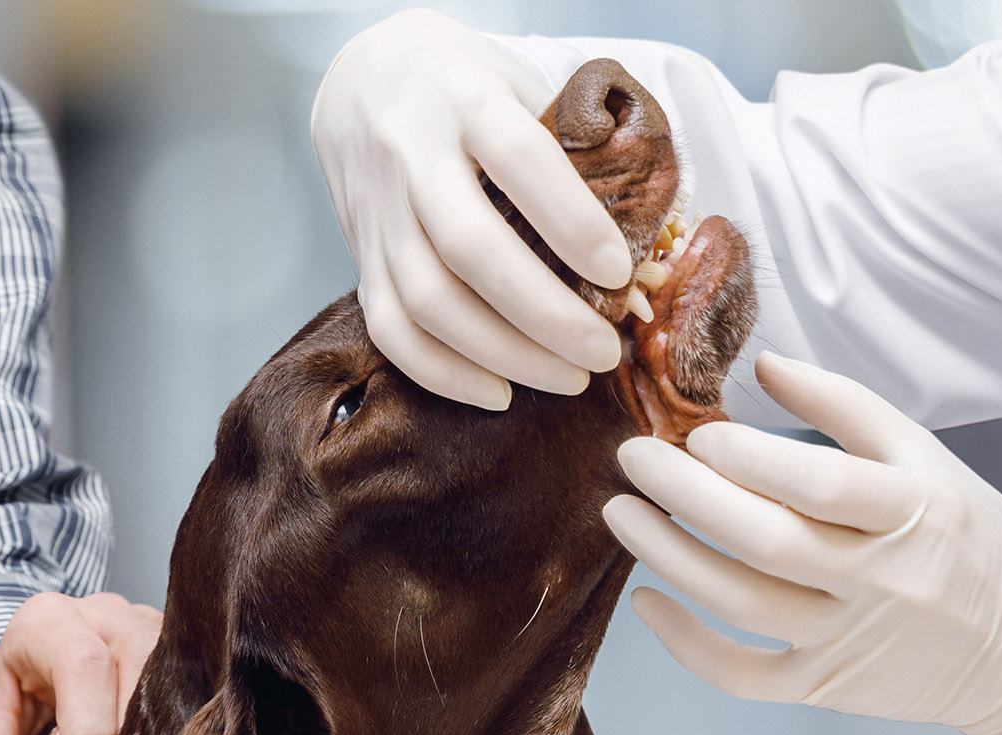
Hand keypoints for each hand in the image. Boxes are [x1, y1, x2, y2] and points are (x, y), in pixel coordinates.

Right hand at [311, 8, 631, 409]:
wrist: (361, 77)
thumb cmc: (464, 86)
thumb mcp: (519, 82)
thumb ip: (568, 143)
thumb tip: (640, 235)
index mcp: (465, 98)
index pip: (517, 157)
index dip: (571, 219)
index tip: (620, 271)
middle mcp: (410, 153)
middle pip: (469, 247)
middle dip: (544, 314)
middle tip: (604, 351)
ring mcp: (377, 208)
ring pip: (427, 299)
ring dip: (502, 353)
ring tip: (568, 377)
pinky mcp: (360, 253)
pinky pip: (389, 328)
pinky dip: (443, 372)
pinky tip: (498, 391)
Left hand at [602, 353, 1001, 734]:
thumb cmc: (977, 543)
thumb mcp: (932, 461)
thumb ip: (849, 410)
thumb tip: (762, 364)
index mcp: (919, 512)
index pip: (822, 484)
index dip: (751, 458)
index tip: (699, 433)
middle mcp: (885, 582)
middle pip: (767, 541)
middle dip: (686, 497)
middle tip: (634, 458)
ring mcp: (853, 641)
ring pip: (743, 603)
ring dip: (670, 557)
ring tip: (622, 514)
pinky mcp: (829, 688)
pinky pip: (743, 675)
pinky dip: (687, 645)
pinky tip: (646, 601)